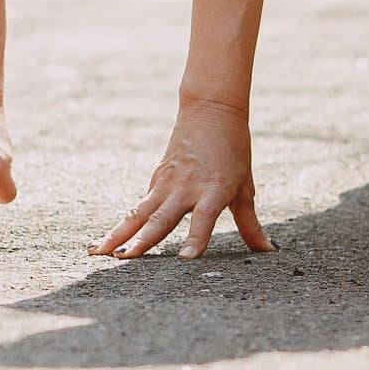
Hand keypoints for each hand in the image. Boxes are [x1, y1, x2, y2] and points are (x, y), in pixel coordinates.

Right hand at [94, 99, 273, 260]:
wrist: (211, 110)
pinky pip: (139, 206)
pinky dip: (123, 224)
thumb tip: (269, 250)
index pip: (204, 218)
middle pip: (161, 218)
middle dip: (141, 240)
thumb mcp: (245, 187)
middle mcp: (186, 187)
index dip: (196, 238)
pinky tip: (106, 241)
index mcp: (214, 189)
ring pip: (139, 213)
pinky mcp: (156, 179)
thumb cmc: (233, 150)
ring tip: (99, 252)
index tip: (186, 258)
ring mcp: (167, 182)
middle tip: (124, 259)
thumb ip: (250, 223)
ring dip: (119, 233)